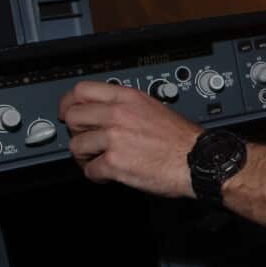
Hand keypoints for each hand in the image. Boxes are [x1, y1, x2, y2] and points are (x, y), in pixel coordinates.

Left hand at [57, 81, 203, 198]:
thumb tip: (104, 113)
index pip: (82, 90)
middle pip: (73, 117)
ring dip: (85, 157)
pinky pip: (90, 170)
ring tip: (98, 161)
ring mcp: (114, 138)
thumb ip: (126, 107)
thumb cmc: (181, 139)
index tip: (67, 112)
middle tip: (86, 141)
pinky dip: (96, 176)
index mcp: (128, 98)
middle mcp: (118, 115)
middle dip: (76, 132)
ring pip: (77, 146)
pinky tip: (108, 174)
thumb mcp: (153, 108)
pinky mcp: (114, 163)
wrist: (197, 161)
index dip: (69, 103)